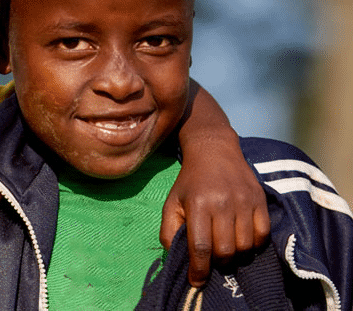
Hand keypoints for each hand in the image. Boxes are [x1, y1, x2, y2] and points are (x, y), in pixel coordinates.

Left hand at [160, 129, 269, 287]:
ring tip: (225, 247)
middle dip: (217, 263)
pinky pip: (262, 236)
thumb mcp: (171, 202)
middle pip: (225, 250)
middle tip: (211, 259)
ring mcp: (244, 201)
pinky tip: (241, 239)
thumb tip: (177, 258)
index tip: (197, 281)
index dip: (199, 269)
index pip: (200, 246)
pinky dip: (252, 245)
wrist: (214, 152)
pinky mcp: (260, 200)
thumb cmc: (190, 182)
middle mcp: (223, 203)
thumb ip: (169, 230)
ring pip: (244, 246)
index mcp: (198, 204)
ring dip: (235, 255)